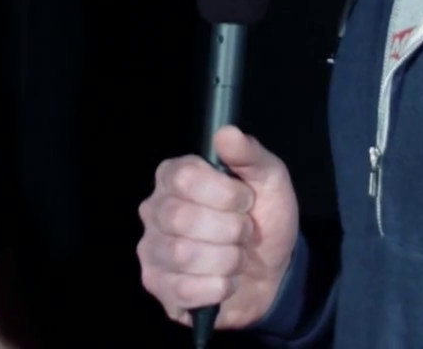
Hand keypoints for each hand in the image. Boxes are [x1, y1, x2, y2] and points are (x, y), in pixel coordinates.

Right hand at [136, 125, 299, 328]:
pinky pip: (184, 290)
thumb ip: (249, 155)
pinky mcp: (158, 286)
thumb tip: (226, 133)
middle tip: (244, 232)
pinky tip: (226, 281)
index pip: (184, 177)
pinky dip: (218, 287)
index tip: (246, 200)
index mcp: (174, 176)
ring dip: (227, 260)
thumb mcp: (269, 180)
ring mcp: (152, 250)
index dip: (223, 193)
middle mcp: (155, 210)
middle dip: (229, 230)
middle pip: (180, 218)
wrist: (270, 271)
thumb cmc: (263, 218)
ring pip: (182, 255)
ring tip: (237, 257)